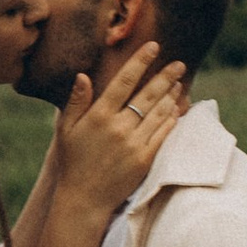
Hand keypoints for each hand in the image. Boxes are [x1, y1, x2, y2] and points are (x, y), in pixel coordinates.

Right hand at [49, 41, 186, 216]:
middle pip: (147, 95)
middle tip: (179, 64)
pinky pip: (164, 134)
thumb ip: (77, 102)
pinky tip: (178, 109)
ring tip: (179, 83)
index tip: (153, 46)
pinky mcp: (145, 159)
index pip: (123, 82)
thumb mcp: (66, 130)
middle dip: (165, 76)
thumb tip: (84, 75)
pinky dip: (173, 119)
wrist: (84, 200)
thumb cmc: (73, 162)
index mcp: (98, 116)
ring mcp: (133, 144)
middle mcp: (118, 127)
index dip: (140, 62)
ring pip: (159, 113)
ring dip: (171, 96)